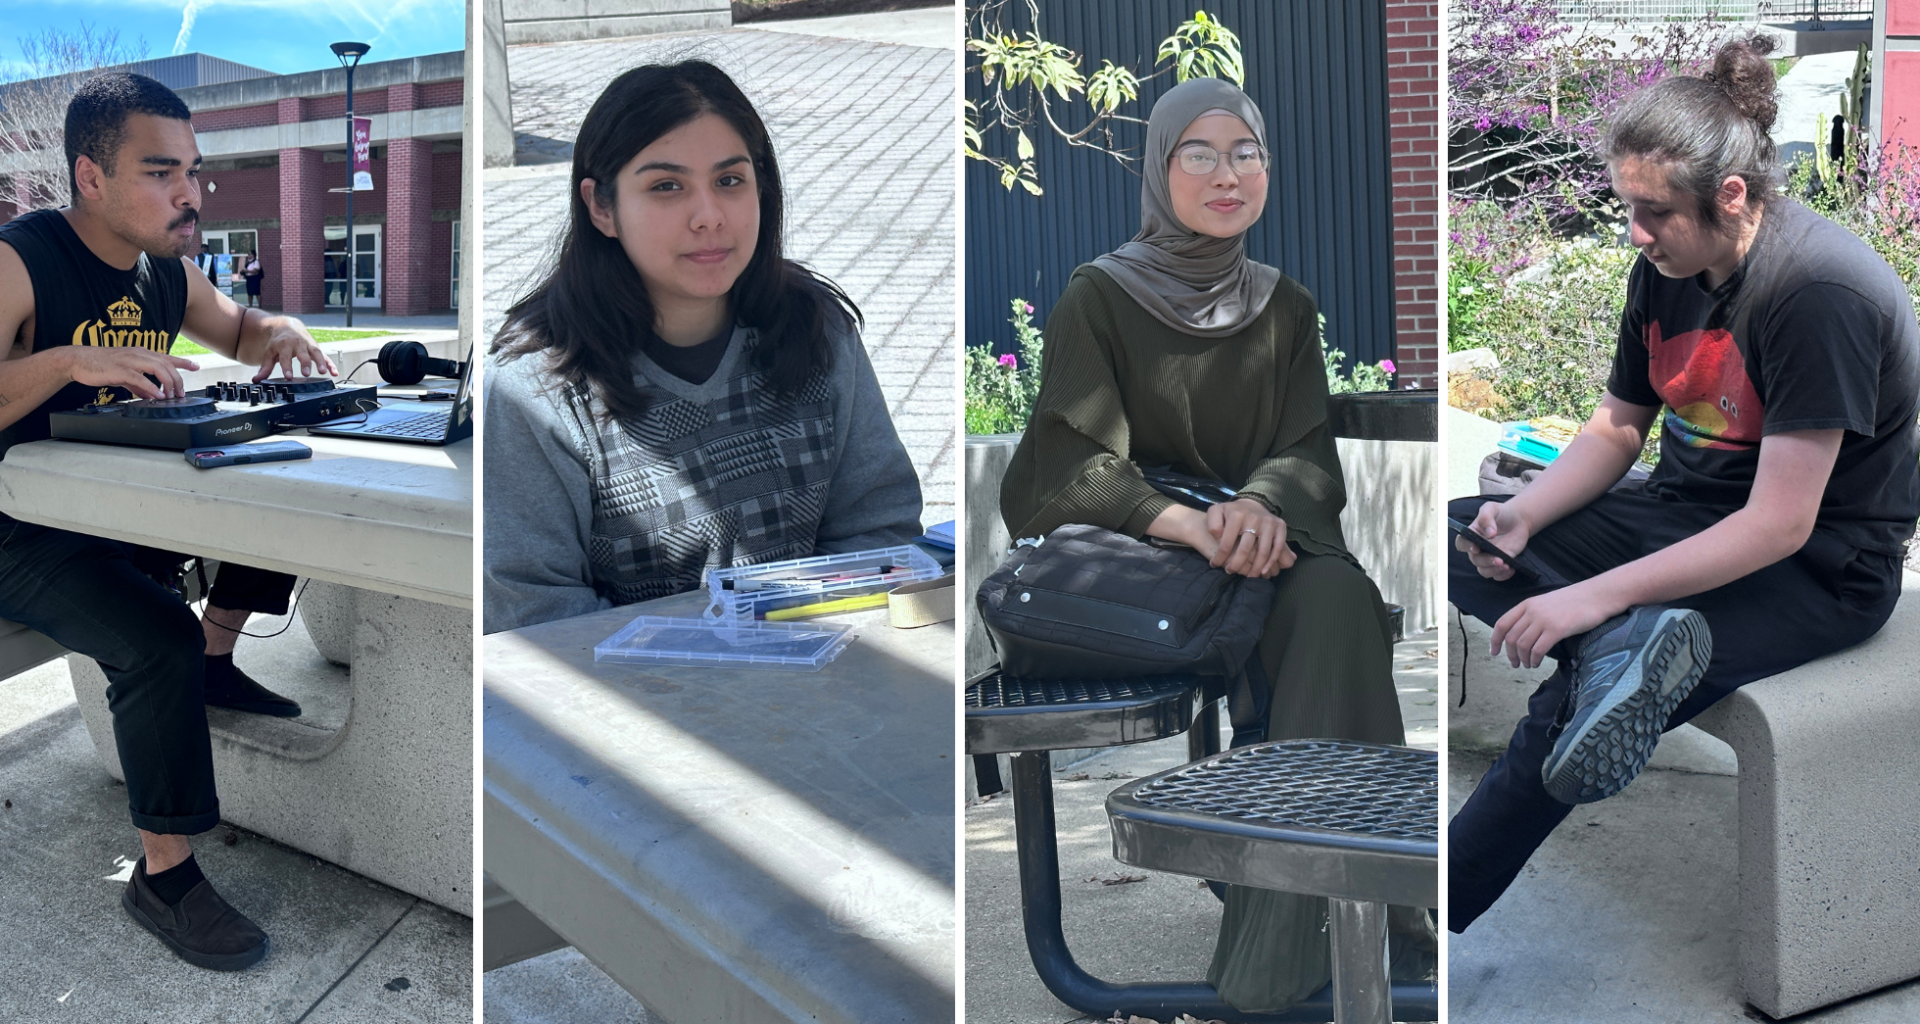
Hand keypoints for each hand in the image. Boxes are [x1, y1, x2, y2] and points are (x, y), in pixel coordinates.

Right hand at [62, 347, 198, 399]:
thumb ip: (138, 384)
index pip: (166, 357)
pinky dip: (151, 387)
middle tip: (181, 393)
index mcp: (139, 354)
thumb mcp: (124, 374)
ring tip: (172, 395)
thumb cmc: (100, 365)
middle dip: (178, 379)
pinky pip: (140, 378)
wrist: (77, 361)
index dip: (182, 362)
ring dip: (168, 383)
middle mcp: (137, 354)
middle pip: (166, 364)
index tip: (196, 366)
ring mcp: (129, 361)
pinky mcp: (119, 370)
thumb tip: (150, 394)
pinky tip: (157, 395)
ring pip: (157, 368)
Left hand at [251, 319, 336, 381]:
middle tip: (306, 374)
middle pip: (303, 354)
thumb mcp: (270, 353)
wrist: (288, 326)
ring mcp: (309, 345)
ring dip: (320, 362)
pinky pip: (325, 356)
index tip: (289, 376)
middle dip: (305, 364)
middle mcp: (298, 344)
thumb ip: (265, 367)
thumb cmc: (278, 343)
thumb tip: (256, 380)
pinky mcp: (316, 348)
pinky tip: (334, 373)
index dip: (287, 366)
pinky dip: (330, 364)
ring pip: (316, 353)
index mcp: (285, 345)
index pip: (286, 357)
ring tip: (323, 372)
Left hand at [1206, 498, 1295, 577]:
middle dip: (1236, 565)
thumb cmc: (1231, 513)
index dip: (1220, 557)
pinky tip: (1263, 572)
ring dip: (1255, 568)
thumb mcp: (1216, 511)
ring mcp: (1268, 522)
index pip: (1227, 543)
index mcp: (1236, 515)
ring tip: (1247, 577)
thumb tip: (1217, 535)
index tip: (1214, 565)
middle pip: (1245, 549)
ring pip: (1263, 552)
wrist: (1252, 504)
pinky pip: (1277, 548)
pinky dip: (1271, 562)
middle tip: (1230, 572)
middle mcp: (1254, 518)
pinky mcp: (1280, 526)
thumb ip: (1213, 523)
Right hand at [1457, 500, 1531, 580]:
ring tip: (1506, 565)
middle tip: (1499, 559)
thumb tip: (1490, 534)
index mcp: (1472, 535)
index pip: (1461, 543)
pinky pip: (1497, 576)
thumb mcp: (1492, 508)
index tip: (1476, 548)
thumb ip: (1487, 517)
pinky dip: (1503, 575)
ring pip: (1484, 571)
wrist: (1519, 520)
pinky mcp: (1501, 563)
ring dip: (1493, 570)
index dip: (1466, 547)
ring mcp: (1489, 557)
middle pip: (1475, 560)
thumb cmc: (1502, 513)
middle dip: (1486, 561)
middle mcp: (1478, 548)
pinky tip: (1511, 568)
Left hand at [1488, 581, 1620, 668]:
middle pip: (1511, 637)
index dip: (1494, 640)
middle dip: (1510, 654)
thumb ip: (1533, 615)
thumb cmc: (1575, 601)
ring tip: (1528, 665)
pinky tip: (1537, 663)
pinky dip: (1534, 659)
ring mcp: (1544, 620)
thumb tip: (1521, 635)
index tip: (1494, 652)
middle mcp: (1532, 611)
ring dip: (1523, 659)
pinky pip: (1538, 650)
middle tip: (1515, 664)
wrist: (1598, 595)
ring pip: (1522, 645)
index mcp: (1527, 604)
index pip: (1502, 623)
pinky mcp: (1557, 629)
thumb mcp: (1547, 603)